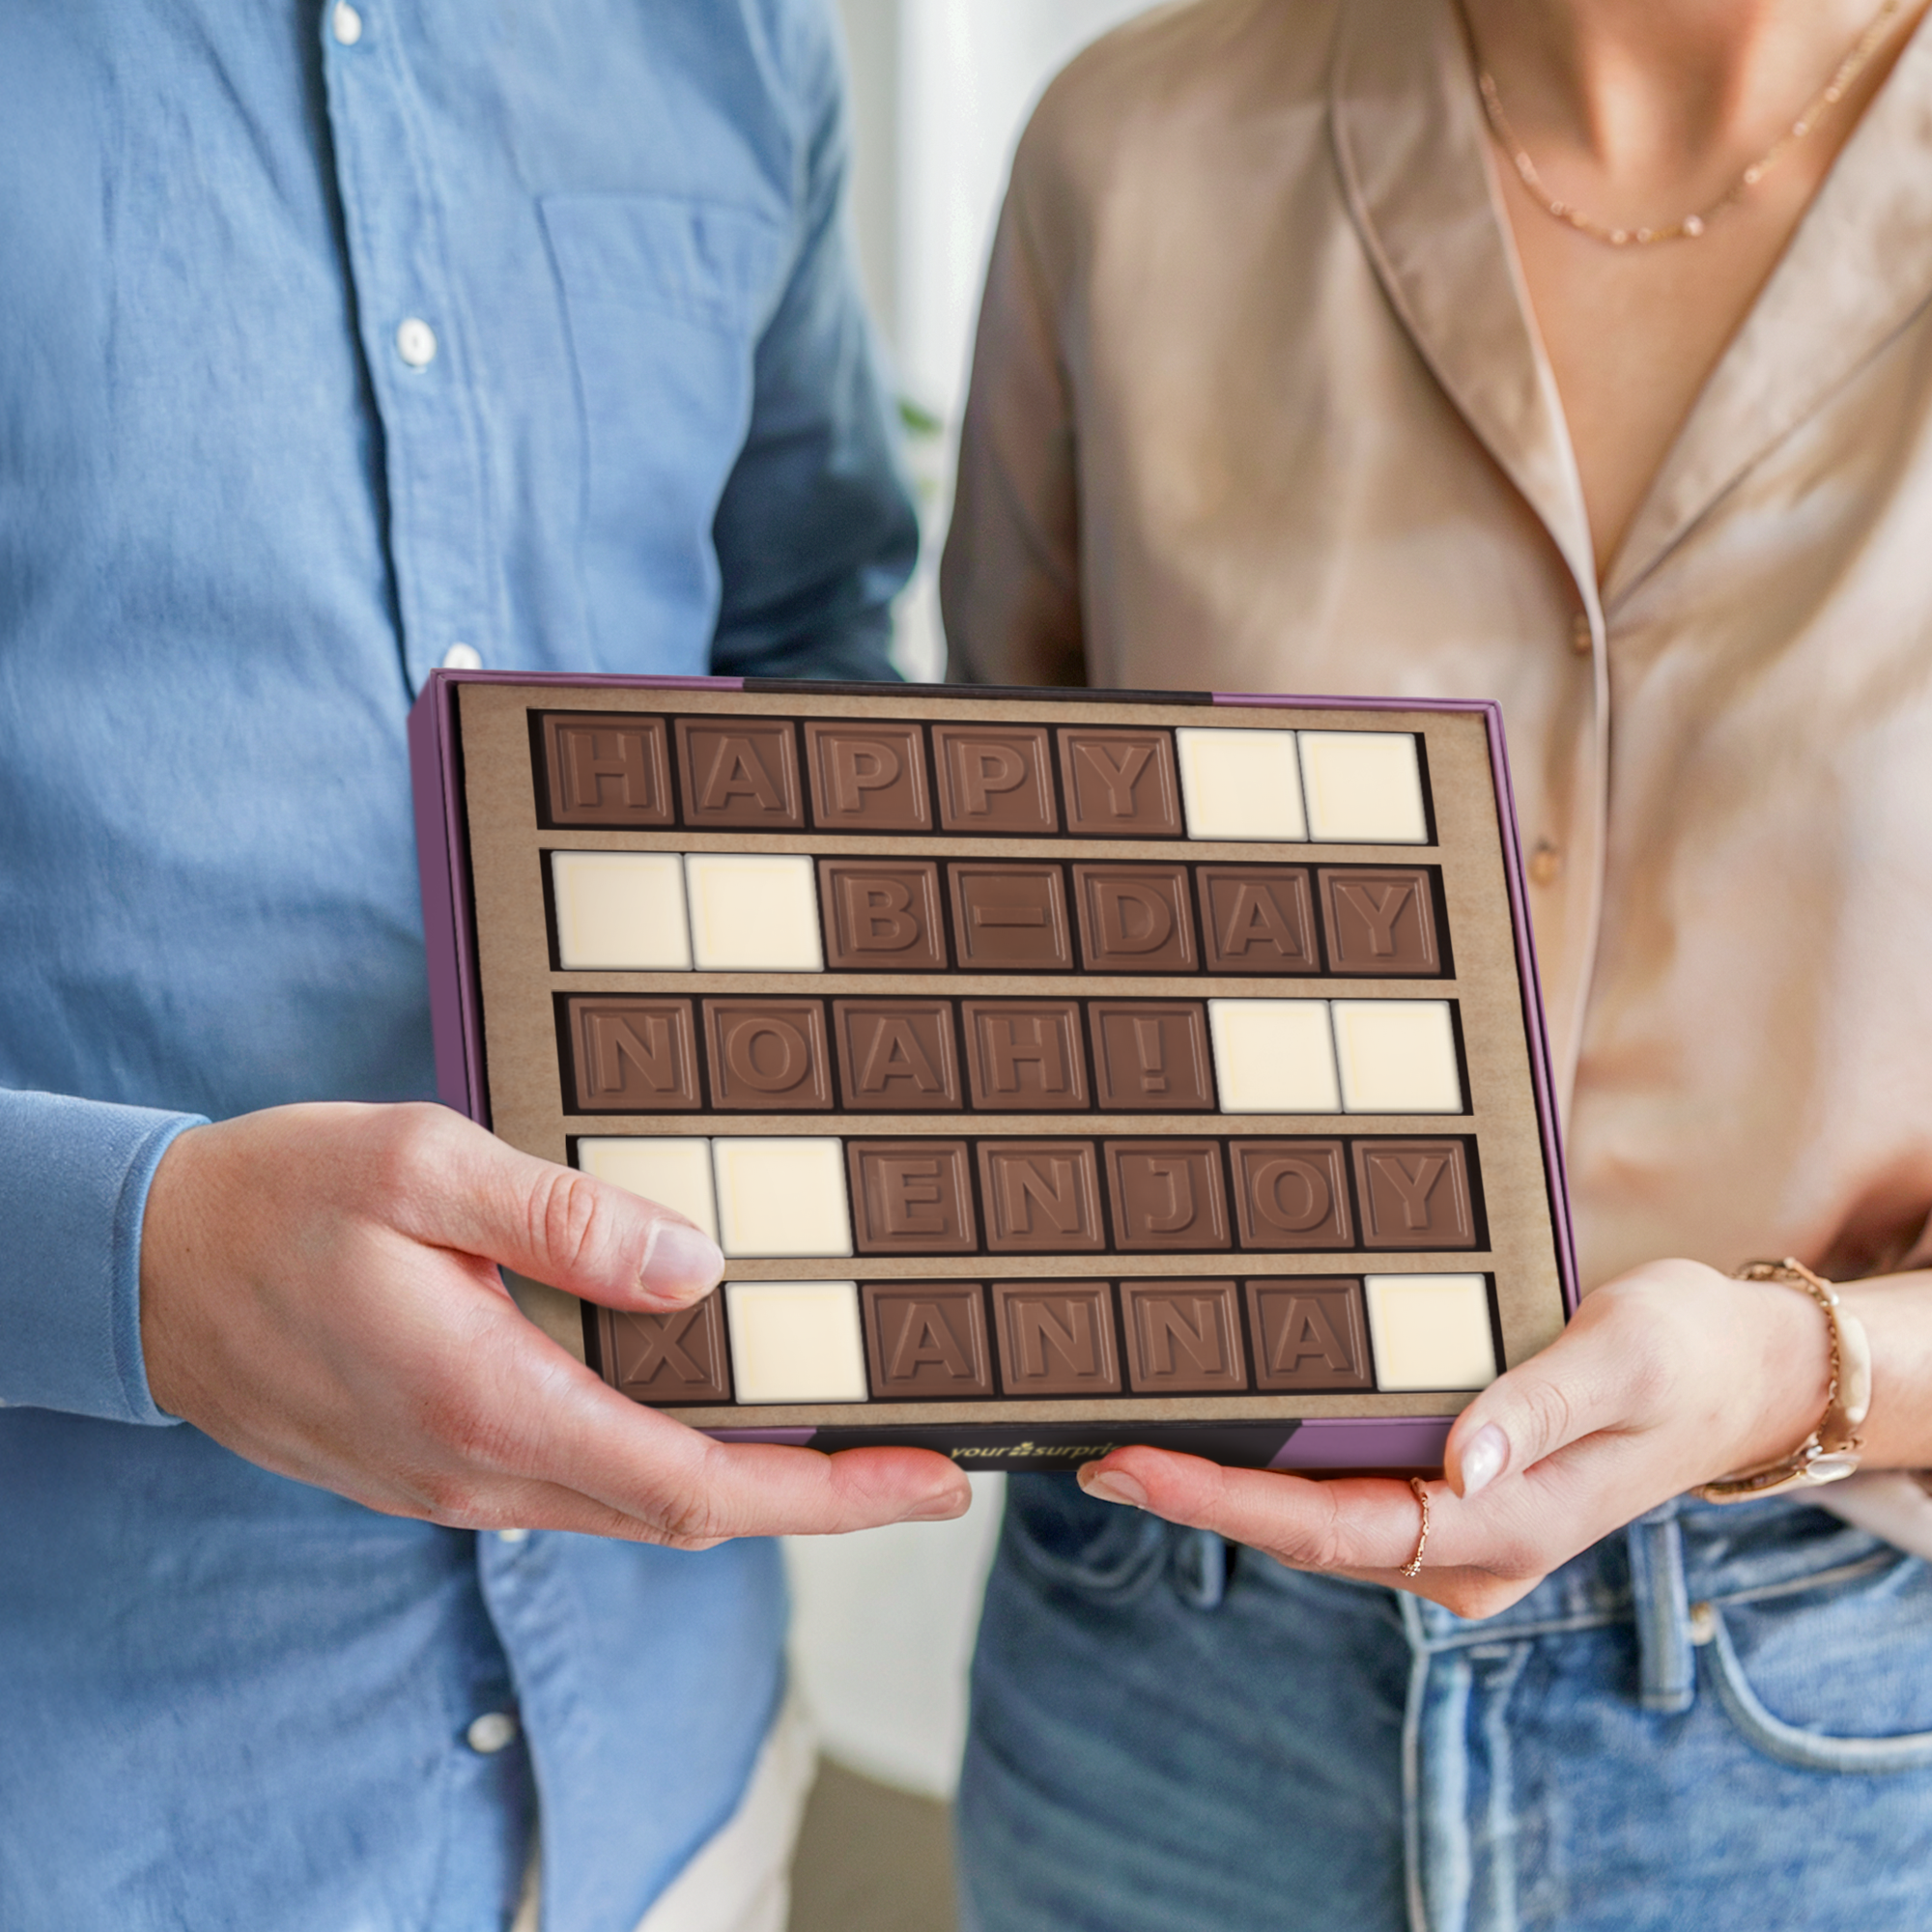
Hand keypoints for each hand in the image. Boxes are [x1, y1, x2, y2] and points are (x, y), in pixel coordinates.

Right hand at [139, 1102, 968, 1543]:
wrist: (142, 1272)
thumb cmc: (278, 1200)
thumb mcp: (421, 1166)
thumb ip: (567, 1218)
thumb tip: (703, 1268)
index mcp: (491, 1402)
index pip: (698, 1486)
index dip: (830, 1493)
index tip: (931, 1478)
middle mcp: (483, 1471)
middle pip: (689, 1514)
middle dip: (819, 1497)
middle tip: (924, 1457)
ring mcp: (459, 1483)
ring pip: (637, 1506)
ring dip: (749, 1482)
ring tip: (842, 1432)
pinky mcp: (442, 1467)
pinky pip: (582, 1483)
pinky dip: (668, 1462)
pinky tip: (706, 1409)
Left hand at [1075, 1260, 1831, 1617]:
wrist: (1739, 1376)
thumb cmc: (1683, 1355)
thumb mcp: (1621, 1358)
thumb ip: (1537, 1408)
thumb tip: (1456, 1466)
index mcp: (1502, 1529)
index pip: (1331, 1527)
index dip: (1221, 1500)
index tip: (1130, 1465)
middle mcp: (1467, 1552)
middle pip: (1301, 1532)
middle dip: (1193, 1495)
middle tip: (1088, 1448)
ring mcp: (1454, 1534)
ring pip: (1313, 1520)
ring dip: (1221, 1485)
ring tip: (1124, 1436)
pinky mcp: (1448, 1499)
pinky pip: (1340, 1494)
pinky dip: (1271, 1466)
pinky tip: (1216, 1427)